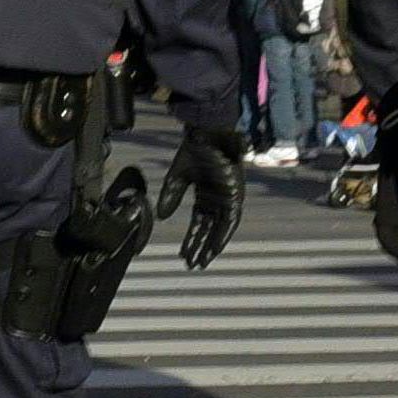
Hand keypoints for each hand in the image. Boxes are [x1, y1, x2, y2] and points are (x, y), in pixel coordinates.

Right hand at [155, 123, 246, 269]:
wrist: (207, 133)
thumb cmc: (194, 150)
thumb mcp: (177, 177)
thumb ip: (171, 196)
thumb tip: (161, 216)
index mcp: (205, 196)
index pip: (199, 224)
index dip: (191, 240)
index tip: (184, 255)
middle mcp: (217, 200)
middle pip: (210, 230)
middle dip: (202, 248)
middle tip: (194, 265)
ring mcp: (227, 197)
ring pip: (221, 228)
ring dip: (212, 245)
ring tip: (203, 261)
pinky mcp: (235, 194)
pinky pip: (231, 219)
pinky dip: (223, 234)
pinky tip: (215, 246)